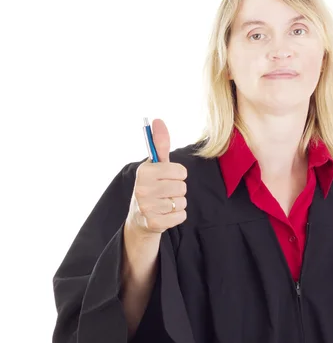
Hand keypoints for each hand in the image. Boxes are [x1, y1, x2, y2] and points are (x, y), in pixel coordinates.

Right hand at [127, 118, 187, 236]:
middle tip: (165, 192)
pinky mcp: (154, 223)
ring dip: (177, 203)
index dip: (178, 174)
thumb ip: (160, 144)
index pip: (180, 171)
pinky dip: (177, 216)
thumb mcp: (154, 165)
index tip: (168, 177)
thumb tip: (157, 120)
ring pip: (182, 201)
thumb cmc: (152, 186)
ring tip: (164, 203)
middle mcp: (143, 189)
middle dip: (178, 189)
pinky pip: (182, 216)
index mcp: (144, 172)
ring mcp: (147, 207)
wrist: (140, 218)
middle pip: (182, 187)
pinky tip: (165, 214)